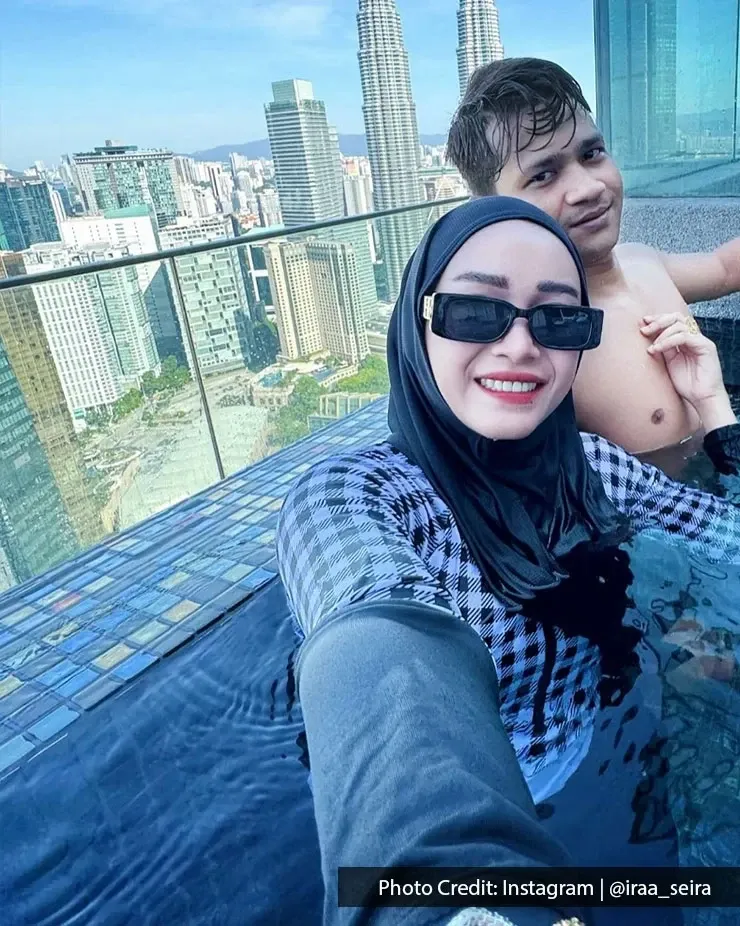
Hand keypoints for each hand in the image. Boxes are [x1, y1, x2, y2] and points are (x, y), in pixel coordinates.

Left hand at [641, 313, 735, 429]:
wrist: (702, 398)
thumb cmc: (687, 384)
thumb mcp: (669, 363)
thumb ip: (663, 349)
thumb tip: (650, 338)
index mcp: (686, 340)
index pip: (673, 321)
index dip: (658, 319)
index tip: (643, 323)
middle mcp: (694, 338)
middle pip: (677, 317)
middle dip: (658, 321)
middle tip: (644, 330)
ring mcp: (701, 341)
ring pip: (680, 325)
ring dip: (661, 333)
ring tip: (652, 347)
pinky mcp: (706, 347)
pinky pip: (684, 337)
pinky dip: (668, 341)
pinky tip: (657, 349)